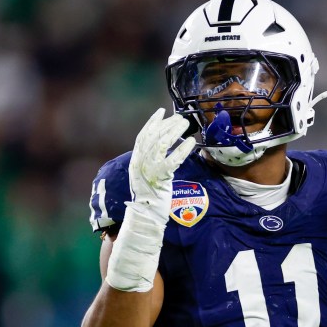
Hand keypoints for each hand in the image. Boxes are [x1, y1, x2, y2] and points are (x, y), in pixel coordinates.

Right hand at [128, 108, 195, 224]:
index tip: (162, 112)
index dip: (152, 122)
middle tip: (181, 118)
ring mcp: (149, 170)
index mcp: (135, 161)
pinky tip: (190, 142)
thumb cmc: (150, 196)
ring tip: (186, 125)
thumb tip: (163, 142)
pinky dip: (181, 150)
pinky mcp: (160, 179)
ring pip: (161, 144)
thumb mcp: (146, 174)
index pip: (142, 136)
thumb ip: (150, 160)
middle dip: (168, 124)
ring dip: (174, 132)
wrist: (145, 215)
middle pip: (153, 137)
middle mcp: (139, 163)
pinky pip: (172, 161)